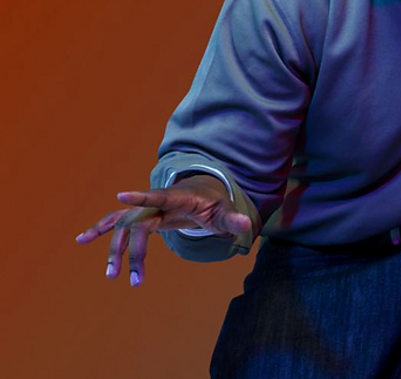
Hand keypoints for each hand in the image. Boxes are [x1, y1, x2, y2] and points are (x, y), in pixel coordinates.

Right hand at [75, 175, 251, 286]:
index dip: (141, 198)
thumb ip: (234, 219)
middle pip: (139, 224)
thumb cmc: (216, 204)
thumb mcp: (226, 212)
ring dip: (115, 249)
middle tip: (135, 281)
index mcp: (178, 198)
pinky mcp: (141, 216)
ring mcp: (147, 208)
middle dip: (134, 251)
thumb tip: (246, 224)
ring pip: (123, 226)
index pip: (158, 197)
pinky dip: (99, 229)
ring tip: (111, 274)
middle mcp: (157, 202)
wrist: (204, 193)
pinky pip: (117, 222)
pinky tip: (81, 239)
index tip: (120, 196)